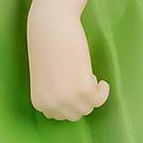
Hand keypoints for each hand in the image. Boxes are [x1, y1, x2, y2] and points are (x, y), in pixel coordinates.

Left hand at [27, 1, 109, 120]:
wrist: (51, 26)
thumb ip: (55, 95)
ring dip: (92, 94)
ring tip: (88, 75)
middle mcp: (52, 104)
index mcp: (39, 103)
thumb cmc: (48, 47)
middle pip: (76, 115)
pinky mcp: (83, 88)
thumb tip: (74, 107)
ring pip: (88, 108)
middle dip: (81, 99)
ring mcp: (67, 98)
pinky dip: (103, 91)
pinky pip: (99, 99)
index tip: (72, 87)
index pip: (60, 116)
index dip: (69, 102)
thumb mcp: (46, 79)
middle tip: (81, 79)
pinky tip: (100, 79)